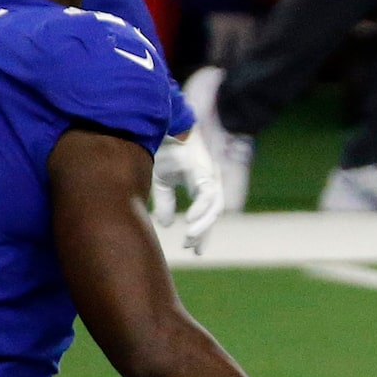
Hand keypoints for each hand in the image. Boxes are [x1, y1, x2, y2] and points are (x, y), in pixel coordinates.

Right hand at [151, 132, 222, 253]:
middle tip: (195, 250)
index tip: (193, 249)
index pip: (204, 214)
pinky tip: (191, 220)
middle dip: (203, 233)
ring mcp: (210, 177)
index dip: (200, 232)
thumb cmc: (165, 150)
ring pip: (214, 207)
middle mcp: (209, 183)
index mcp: (200, 186)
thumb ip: (165, 203)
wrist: (165, 127)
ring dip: (203, 225)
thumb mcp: (162, 181)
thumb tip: (166, 225)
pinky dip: (201, 209)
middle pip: (212, 214)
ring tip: (191, 239)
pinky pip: (208, 195)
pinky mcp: (206, 171)